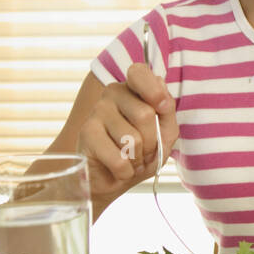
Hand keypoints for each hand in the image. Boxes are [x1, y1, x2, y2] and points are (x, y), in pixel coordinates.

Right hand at [76, 62, 177, 201]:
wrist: (112, 181)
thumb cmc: (142, 154)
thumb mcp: (166, 133)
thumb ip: (168, 111)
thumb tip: (161, 88)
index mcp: (134, 89)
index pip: (139, 72)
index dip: (155, 90)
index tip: (163, 107)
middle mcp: (113, 93)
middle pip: (145, 114)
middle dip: (152, 142)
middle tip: (145, 151)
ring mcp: (97, 111)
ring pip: (132, 138)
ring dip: (139, 158)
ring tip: (131, 159)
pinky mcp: (86, 133)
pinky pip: (118, 158)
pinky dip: (125, 171)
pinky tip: (119, 169)